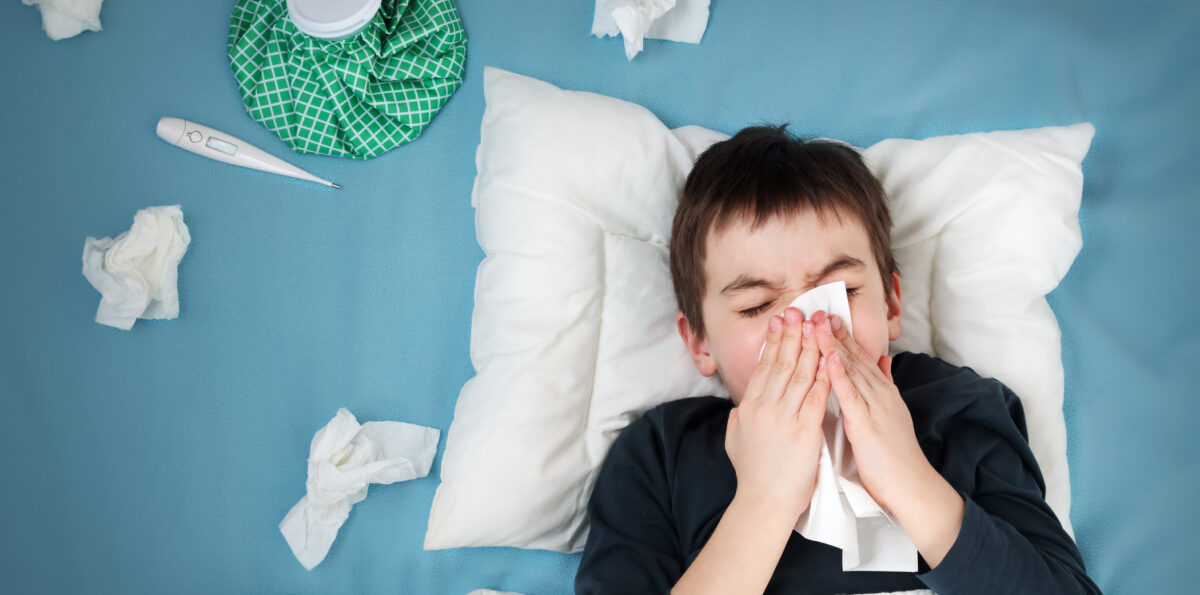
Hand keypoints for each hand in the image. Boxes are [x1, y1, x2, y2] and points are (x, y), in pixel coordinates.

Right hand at [725, 307, 829, 520]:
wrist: (764, 503)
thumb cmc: (752, 476)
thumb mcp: (734, 442)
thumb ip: (737, 421)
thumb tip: (738, 408)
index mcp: (749, 407)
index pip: (763, 367)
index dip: (773, 342)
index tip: (781, 322)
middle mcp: (764, 407)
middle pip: (781, 363)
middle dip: (791, 334)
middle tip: (799, 310)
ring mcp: (784, 417)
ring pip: (799, 373)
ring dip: (809, 346)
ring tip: (815, 325)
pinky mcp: (804, 430)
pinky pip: (816, 395)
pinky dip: (824, 375)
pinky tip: (830, 358)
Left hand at [813, 314, 930, 512]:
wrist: (911, 485)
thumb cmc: (894, 457)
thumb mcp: (891, 416)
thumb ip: (885, 388)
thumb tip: (884, 362)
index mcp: (883, 394)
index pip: (861, 359)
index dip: (844, 338)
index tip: (828, 318)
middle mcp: (881, 395)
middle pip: (856, 358)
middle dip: (836, 333)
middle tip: (818, 310)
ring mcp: (876, 407)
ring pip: (852, 370)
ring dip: (834, 345)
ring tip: (818, 324)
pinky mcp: (868, 424)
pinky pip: (852, 395)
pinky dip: (840, 375)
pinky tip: (828, 358)